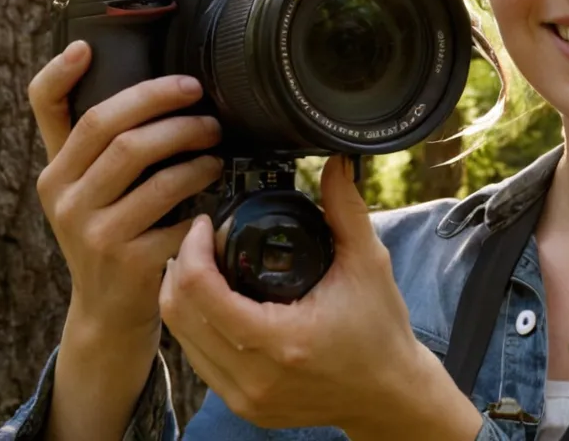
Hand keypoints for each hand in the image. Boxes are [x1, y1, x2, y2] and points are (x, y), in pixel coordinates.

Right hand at [29, 40, 223, 339]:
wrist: (108, 312)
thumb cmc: (109, 233)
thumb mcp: (87, 189)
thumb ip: (94, 144)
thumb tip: (116, 72)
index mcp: (54, 173)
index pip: (46, 111)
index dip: (60, 74)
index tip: (86, 46)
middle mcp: (65, 199)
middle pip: (117, 133)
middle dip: (169, 108)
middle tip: (203, 104)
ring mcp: (95, 234)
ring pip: (157, 174)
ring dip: (198, 154)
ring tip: (218, 149)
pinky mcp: (131, 263)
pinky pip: (181, 217)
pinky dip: (207, 202)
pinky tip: (218, 195)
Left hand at [159, 156, 482, 439]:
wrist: (390, 393)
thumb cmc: (382, 331)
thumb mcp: (369, 263)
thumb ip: (345, 209)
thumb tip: (333, 161)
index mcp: (282, 341)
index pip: (201, 292)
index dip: (191, 249)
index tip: (206, 224)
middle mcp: (256, 377)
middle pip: (179, 315)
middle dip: (179, 267)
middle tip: (199, 240)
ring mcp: (245, 397)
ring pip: (180, 339)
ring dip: (181, 297)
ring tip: (201, 266)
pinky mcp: (243, 406)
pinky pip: (198, 360)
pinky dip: (195, 326)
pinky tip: (212, 302)